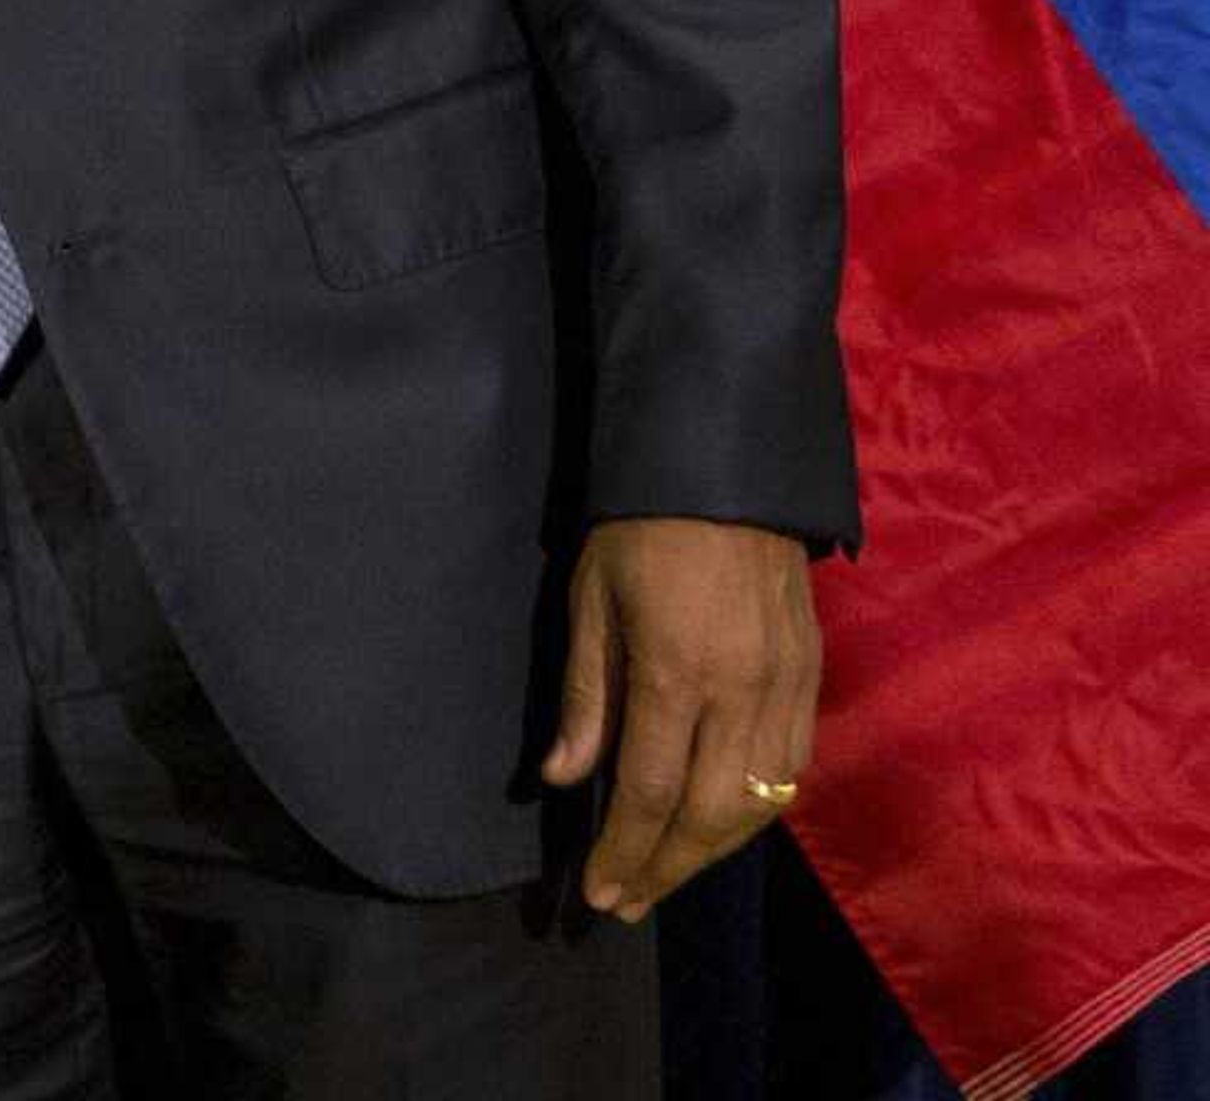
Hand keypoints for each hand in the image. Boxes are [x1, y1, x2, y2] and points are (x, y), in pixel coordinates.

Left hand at [541, 516, 819, 919]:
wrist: (728, 474)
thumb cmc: (640, 531)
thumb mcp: (590, 599)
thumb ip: (586, 696)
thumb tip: (565, 778)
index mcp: (676, 671)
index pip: (651, 790)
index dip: (627, 851)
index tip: (600, 892)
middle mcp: (741, 692)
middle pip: (710, 814)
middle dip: (667, 868)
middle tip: (628, 904)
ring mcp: (785, 688)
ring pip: (760, 804)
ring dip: (713, 853)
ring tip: (666, 875)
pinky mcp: (812, 678)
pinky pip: (792, 770)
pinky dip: (756, 812)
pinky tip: (722, 827)